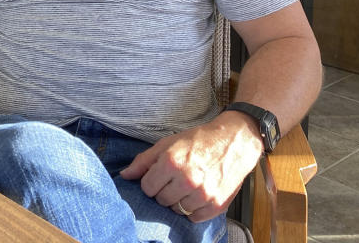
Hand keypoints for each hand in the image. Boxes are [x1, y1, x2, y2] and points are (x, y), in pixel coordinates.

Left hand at [119, 112, 263, 221]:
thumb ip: (144, 161)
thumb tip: (125, 175)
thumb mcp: (167, 144)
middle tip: (175, 179)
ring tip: (187, 186)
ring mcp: (203, 194)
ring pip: (177, 210)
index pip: (147, 187)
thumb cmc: (198, 141)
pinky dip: (193, 210)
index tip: (160, 175)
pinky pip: (194, 218)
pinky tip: (198, 194)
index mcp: (171, 163)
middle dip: (164, 191)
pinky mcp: (217, 204)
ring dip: (179, 200)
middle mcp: (187, 180)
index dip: (151, 181)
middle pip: (161, 200)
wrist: (234, 142)